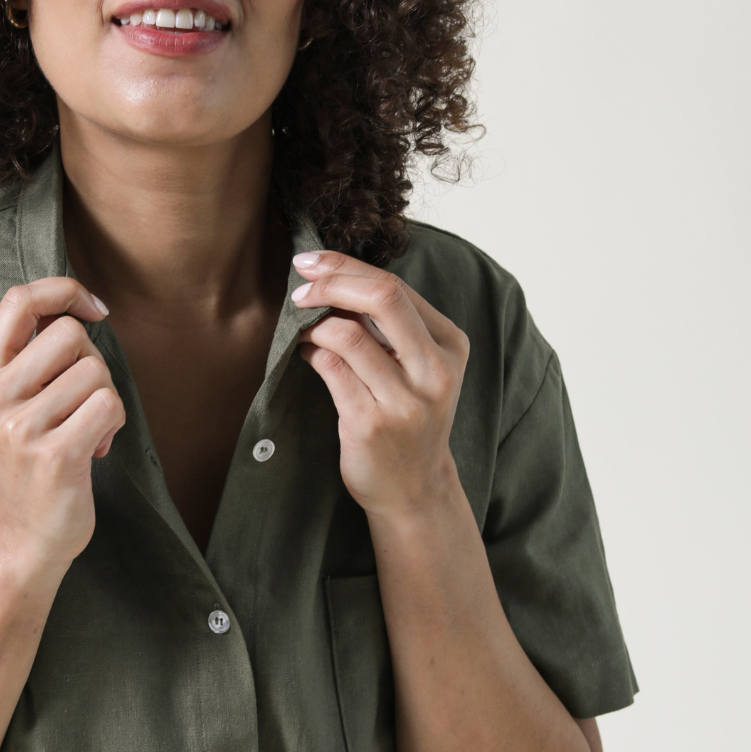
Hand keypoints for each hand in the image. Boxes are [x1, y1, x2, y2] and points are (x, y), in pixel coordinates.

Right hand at [0, 278, 125, 575]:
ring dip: (106, 399)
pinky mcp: (55, 454)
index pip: (18, 301)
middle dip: (94, 362)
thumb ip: (33, 356)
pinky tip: (95, 449)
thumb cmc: (28, 462)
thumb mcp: (12, 403)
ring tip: (87, 430)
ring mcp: (21, 427)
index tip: (93, 308)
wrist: (23, 537)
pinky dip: (114, 424)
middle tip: (85, 400)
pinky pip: (108, 405)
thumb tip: (81, 304)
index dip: (64, 290)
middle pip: (70, 334)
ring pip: (95, 372)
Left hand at [292, 251, 468, 519]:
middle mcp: (435, 371)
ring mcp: (406, 400)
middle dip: (331, 281)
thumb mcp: (419, 368)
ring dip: (314, 324)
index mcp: (450, 345)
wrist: (413, 489)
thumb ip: (392, 327)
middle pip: (382, 297)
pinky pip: (330, 369)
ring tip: (302, 328)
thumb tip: (335, 276)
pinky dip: (310, 352)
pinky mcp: (371, 424)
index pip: (396, 287)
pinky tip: (305, 353)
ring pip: (348, 334)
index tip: (312, 262)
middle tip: (299, 285)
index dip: (347, 268)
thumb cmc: (409, 419)